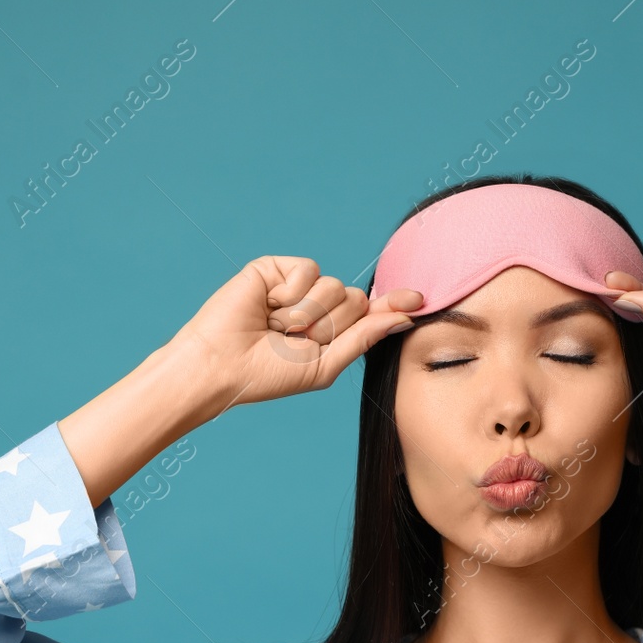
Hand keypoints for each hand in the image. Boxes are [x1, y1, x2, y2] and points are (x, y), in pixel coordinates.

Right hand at [166, 255, 423, 417]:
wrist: (223, 365)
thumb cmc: (268, 374)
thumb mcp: (325, 365)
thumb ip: (364, 338)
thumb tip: (404, 317)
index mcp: (331, 330)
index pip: (370, 312)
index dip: (394, 304)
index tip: (420, 299)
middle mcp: (317, 305)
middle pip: (356, 300)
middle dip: (331, 325)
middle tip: (297, 341)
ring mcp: (297, 285)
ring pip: (334, 286)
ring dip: (307, 315)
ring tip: (277, 328)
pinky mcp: (276, 268)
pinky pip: (308, 270)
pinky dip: (290, 296)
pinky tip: (267, 307)